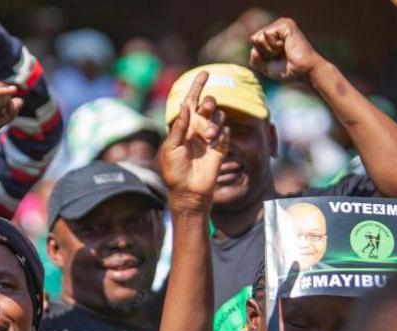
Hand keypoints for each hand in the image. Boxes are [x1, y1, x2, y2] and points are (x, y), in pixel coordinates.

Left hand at [158, 71, 229, 213]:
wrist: (188, 191)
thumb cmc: (174, 171)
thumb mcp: (170, 147)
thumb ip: (179, 126)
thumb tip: (185, 104)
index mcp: (183, 125)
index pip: (191, 101)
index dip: (197, 86)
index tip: (205, 72)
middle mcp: (197, 128)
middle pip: (208, 105)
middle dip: (208, 104)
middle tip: (206, 110)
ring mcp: (210, 137)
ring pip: (219, 116)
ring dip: (214, 122)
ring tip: (208, 137)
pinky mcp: (221, 147)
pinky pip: (226, 132)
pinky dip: (221, 135)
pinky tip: (215, 145)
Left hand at [249, 18, 325, 83]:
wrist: (302, 71)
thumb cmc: (287, 70)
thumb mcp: (265, 66)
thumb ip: (254, 57)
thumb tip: (253, 39)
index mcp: (272, 34)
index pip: (253, 42)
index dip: (261, 55)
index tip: (276, 58)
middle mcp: (276, 26)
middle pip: (254, 39)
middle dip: (264, 52)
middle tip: (280, 55)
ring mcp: (281, 23)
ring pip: (258, 37)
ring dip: (269, 50)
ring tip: (283, 51)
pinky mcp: (285, 25)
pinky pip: (266, 34)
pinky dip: (273, 46)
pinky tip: (285, 46)